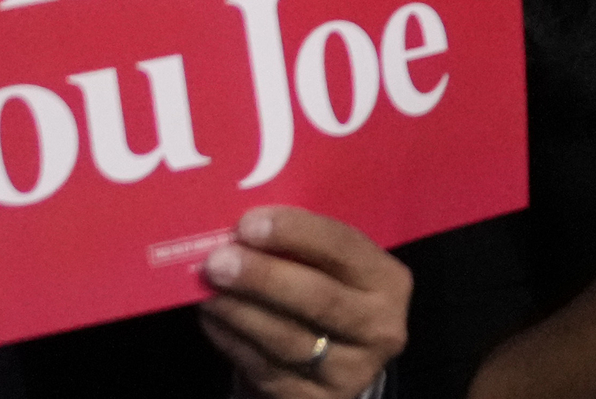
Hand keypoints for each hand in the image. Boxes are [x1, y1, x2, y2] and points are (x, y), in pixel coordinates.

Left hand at [193, 203, 406, 398]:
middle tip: (218, 261)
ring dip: (240, 311)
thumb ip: (302, 246)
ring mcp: (351, 371)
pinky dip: (234, 342)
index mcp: (388, 280)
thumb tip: (243, 226)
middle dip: (263, 277)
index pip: (344, 248)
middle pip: (318, 298)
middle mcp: (380, 327)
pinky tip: (213, 320)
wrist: (332, 361)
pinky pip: (267, 370)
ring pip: (288, 338)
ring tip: (207, 289)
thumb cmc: (325, 293)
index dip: (296, 233)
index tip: (248, 224)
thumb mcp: (332, 267)